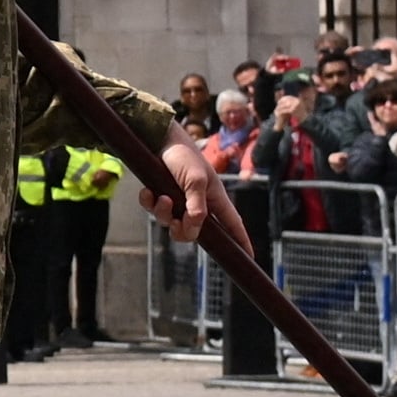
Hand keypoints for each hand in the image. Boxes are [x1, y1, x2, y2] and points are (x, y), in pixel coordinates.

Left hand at [141, 135, 241, 254]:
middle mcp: (198, 203)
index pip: (232, 225)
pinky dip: (149, 203)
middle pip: (194, 233)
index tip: (249, 258)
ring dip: (164, 214)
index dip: (240, 241)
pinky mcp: (161, 194)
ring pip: (171, 223)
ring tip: (163, 198)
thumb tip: (195, 225)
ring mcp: (179, 200)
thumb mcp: (195, 180)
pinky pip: (153, 209)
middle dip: (184, 231)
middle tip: (177, 221)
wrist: (158, 138)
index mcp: (215, 199)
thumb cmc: (184, 156)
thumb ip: (196, 204)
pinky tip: (148, 192)